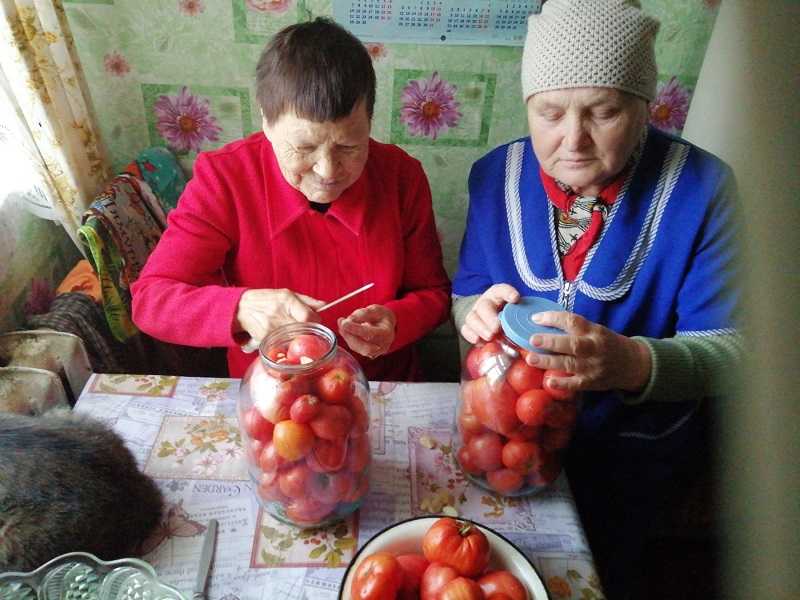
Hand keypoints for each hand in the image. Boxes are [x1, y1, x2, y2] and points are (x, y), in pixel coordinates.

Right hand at [235, 288, 325, 343]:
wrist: (241, 307)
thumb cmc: (266, 300)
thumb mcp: (286, 294)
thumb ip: (307, 301)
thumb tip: (325, 306)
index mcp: (287, 299)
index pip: (308, 317)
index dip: (315, 323)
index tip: (315, 324)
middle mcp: (279, 313)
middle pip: (302, 331)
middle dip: (308, 333)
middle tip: (308, 333)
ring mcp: (271, 326)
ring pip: (293, 340)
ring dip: (298, 341)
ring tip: (295, 336)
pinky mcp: (264, 338)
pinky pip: (281, 345)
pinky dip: (285, 345)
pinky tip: (284, 340)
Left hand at [337, 304, 396, 359]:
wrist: (387, 325)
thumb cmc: (381, 316)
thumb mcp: (376, 309)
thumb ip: (364, 313)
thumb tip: (350, 319)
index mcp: (386, 333)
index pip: (369, 333)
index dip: (355, 329)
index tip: (344, 323)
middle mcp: (382, 346)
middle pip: (363, 346)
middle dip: (349, 335)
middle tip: (341, 322)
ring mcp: (375, 352)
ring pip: (356, 347)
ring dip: (347, 334)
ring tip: (343, 322)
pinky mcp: (367, 354)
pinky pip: (355, 347)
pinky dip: (348, 337)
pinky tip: (345, 329)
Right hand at [460, 284, 520, 343]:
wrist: (491, 318)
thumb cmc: (508, 316)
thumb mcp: (517, 311)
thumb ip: (523, 314)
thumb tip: (540, 323)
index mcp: (497, 295)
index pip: (501, 289)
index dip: (507, 292)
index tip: (515, 298)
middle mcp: (485, 303)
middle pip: (484, 306)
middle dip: (489, 317)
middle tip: (497, 328)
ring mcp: (475, 315)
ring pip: (472, 318)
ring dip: (481, 328)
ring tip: (490, 336)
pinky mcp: (469, 327)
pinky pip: (466, 329)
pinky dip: (471, 335)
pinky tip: (479, 341)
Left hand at [523, 311, 651, 392]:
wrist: (632, 364)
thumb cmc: (606, 343)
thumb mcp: (595, 330)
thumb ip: (574, 328)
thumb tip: (542, 323)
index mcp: (594, 331)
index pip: (573, 321)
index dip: (553, 318)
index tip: (535, 318)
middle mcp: (594, 348)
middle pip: (571, 344)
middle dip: (550, 342)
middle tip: (532, 339)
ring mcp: (593, 366)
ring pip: (569, 364)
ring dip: (548, 362)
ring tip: (531, 359)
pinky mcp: (592, 382)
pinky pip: (575, 384)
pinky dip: (562, 383)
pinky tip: (548, 382)